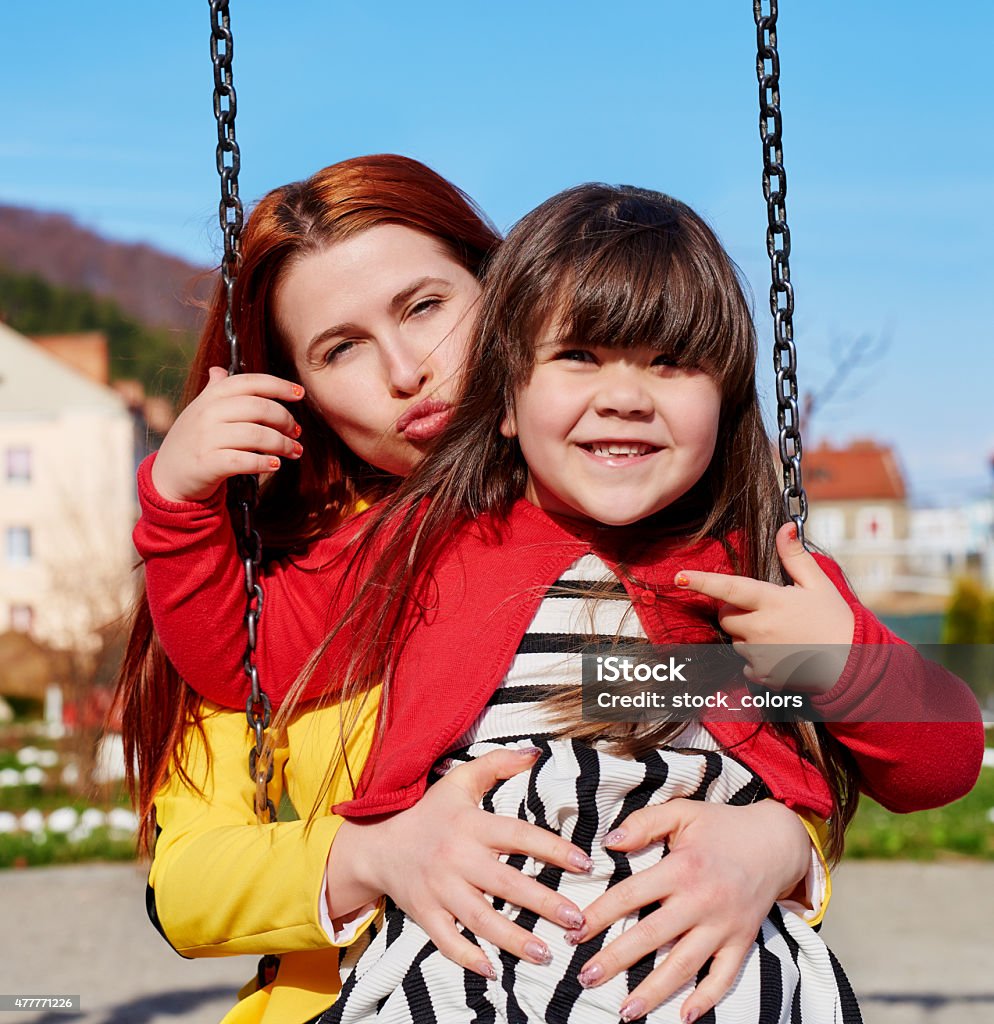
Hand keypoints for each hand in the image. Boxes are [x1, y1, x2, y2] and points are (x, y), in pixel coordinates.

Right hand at [151, 366, 305, 502]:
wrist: (168, 476)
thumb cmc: (192, 441)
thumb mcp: (198, 411)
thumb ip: (213, 391)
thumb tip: (219, 369)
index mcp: (211, 397)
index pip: (250, 382)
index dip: (279, 385)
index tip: (300, 393)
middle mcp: (208, 414)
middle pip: (260, 408)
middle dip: (286, 420)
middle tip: (297, 432)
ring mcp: (207, 439)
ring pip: (257, 435)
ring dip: (282, 444)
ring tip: (294, 451)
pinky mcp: (208, 464)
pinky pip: (245, 460)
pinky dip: (264, 463)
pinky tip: (275, 465)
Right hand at [327, 747, 593, 978]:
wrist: (378, 844)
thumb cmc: (429, 812)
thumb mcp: (460, 781)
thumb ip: (498, 763)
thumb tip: (536, 752)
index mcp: (471, 825)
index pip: (518, 835)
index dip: (552, 849)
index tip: (583, 863)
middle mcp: (457, 858)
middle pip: (505, 883)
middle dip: (543, 903)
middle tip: (577, 920)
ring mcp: (439, 889)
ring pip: (480, 918)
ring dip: (514, 938)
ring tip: (545, 953)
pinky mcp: (424, 914)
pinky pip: (447, 940)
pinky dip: (468, 957)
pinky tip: (494, 970)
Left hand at [568, 799, 812, 1022]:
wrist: (776, 841)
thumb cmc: (721, 826)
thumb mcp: (682, 813)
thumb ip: (644, 823)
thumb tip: (609, 842)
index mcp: (682, 867)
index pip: (631, 894)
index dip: (600, 914)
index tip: (574, 931)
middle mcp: (701, 900)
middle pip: (652, 936)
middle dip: (616, 960)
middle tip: (585, 978)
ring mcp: (723, 925)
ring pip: (684, 964)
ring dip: (654, 991)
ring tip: (625, 1011)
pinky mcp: (742, 941)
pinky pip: (725, 976)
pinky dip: (707, 998)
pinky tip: (684, 1015)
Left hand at [675, 523, 854, 691]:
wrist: (851, 666)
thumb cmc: (835, 621)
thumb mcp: (819, 584)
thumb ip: (795, 557)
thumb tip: (785, 527)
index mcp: (772, 602)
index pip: (730, 589)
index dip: (703, 582)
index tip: (680, 577)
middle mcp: (761, 629)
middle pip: (726, 615)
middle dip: (735, 610)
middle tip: (763, 609)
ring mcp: (759, 655)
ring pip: (734, 639)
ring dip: (747, 634)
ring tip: (779, 633)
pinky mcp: (761, 675)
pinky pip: (744, 662)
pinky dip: (755, 657)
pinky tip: (780, 653)